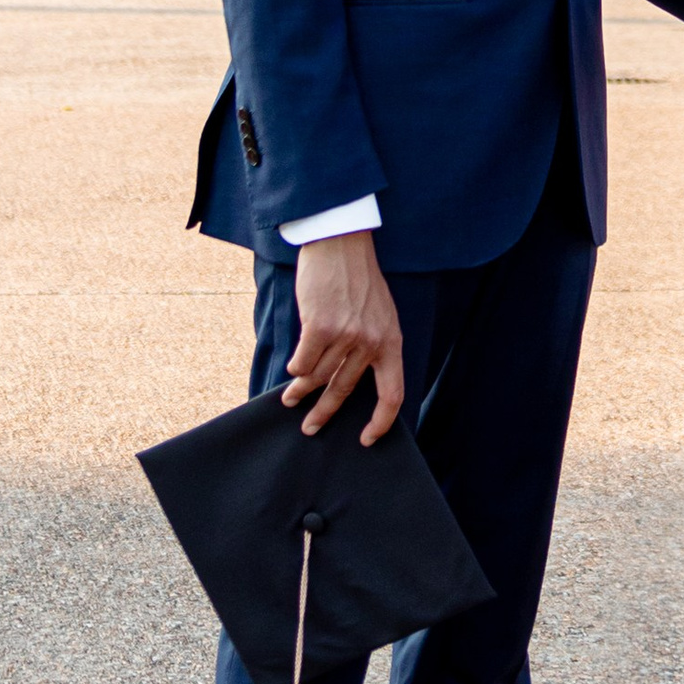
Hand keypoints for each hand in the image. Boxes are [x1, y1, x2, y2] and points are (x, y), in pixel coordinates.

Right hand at [284, 233, 404, 443]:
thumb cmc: (358, 278)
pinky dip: (295, 369)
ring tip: (290, 400)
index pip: (393, 394)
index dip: (382, 422)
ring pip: (318, 377)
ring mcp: (345, 336)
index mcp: (391, 341)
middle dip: (324, 413)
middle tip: (310, 428)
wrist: (341, 244)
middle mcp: (370, 342)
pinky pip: (302, 363)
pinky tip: (292, 372)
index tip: (367, 439)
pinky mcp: (320, 328)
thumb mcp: (379, 313)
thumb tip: (349, 378)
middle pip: (345, 390)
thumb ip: (371, 343)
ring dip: (300, 392)